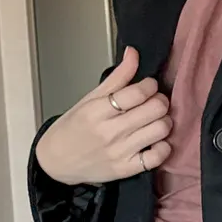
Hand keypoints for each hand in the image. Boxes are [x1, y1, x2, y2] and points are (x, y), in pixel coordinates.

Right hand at [35, 46, 171, 184]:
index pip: (138, 93)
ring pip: (160, 130)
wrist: (57, 162)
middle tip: (154, 101)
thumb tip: (134, 53)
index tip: (148, 85)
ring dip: (164, 120)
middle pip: (154, 109)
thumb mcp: (89, 99)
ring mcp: (120, 152)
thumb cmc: (73, 128)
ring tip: (156, 120)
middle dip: (160, 100)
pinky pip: (158, 157)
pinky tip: (156, 140)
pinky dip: (163, 146)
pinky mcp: (127, 169)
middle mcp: (110, 132)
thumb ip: (117, 77)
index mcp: (98, 110)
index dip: (150, 85)